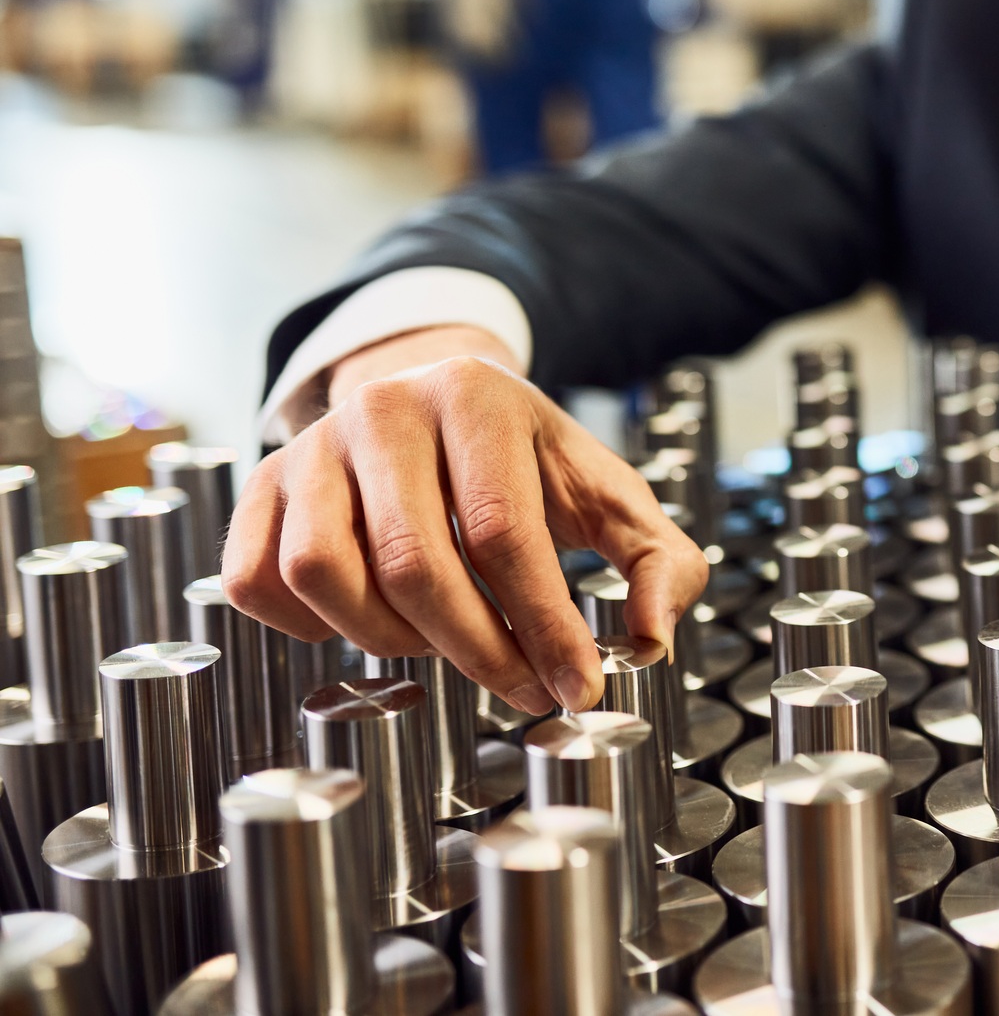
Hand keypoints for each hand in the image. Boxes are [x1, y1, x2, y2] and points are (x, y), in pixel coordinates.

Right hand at [223, 328, 706, 714]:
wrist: (442, 404)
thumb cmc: (529, 465)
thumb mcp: (609, 495)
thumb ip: (659, 562)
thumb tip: (652, 640)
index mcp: (476, 396)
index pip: (502, 532)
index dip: (543, 624)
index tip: (577, 686)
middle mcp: (383, 409)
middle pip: (414, 563)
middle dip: (477, 650)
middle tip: (523, 687)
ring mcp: (311, 446)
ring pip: (324, 574)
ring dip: (389, 639)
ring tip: (445, 641)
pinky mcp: (261, 487)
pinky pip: (255, 579)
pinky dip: (306, 627)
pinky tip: (370, 621)